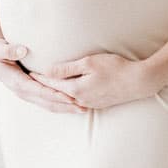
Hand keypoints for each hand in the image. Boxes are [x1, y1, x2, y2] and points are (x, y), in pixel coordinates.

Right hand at [0, 34, 85, 114]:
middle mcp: (21, 90)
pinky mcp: (29, 91)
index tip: (69, 96)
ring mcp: (25, 93)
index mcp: (15, 81)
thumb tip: (23, 50)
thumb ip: (8, 50)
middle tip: (84, 106)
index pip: (38, 91)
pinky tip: (73, 104)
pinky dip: (60, 104)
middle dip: (65, 105)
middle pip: (46, 102)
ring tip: (84, 108)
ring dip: (65, 108)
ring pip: (47, 104)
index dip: (54, 94)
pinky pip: (46, 101)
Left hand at [29, 51, 156, 110]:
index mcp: (76, 89)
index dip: (39, 77)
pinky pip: (77, 101)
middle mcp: (80, 100)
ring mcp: (90, 104)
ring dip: (55, 95)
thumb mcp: (90, 63)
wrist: (139, 82)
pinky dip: (68, 98)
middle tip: (30, 81)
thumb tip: (48, 70)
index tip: (28, 72)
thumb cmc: (116, 68)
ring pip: (66, 99)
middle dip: (43, 88)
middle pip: (57, 94)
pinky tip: (66, 94)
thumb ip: (68, 68)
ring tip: (44, 89)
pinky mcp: (98, 104)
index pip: (51, 83)